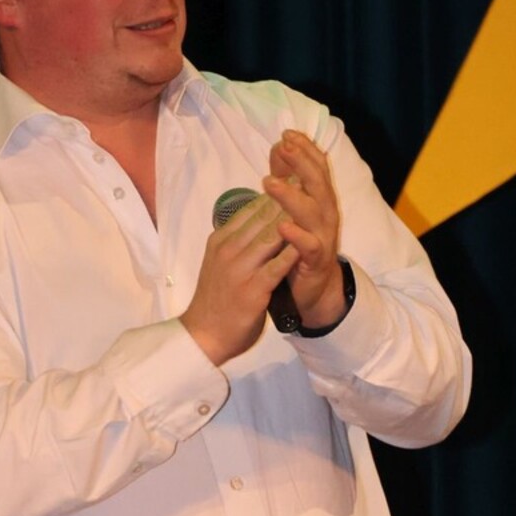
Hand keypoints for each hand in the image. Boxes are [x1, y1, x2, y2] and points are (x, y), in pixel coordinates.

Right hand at [180, 194, 298, 364]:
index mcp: (220, 240)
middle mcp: (228, 250)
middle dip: (286, 199)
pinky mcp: (253, 290)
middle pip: (262, 218)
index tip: (293, 180)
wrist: (203, 334)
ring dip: (292, 220)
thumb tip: (253, 219)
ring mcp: (240, 270)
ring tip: (312, 207)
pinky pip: (277, 266)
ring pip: (271, 236)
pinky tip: (307, 243)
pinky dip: (292, 253)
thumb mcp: (218, 261)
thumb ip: (235, 241)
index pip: (250, 210)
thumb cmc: (215, 299)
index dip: (274, 194)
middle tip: (307, 184)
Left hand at [264, 130, 345, 328]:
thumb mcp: (293, 206)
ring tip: (268, 182)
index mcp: (320, 199)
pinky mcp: (316, 260)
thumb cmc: (299, 243)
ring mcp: (323, 236)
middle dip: (301, 163)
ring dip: (291, 196)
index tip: (286, 133)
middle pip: (318, 183)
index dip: (305, 149)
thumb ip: (287, 176)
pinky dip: (296, 235)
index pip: (317, 166)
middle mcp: (326, 214)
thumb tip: (280, 145)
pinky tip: (282, 226)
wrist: (313, 288)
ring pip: (313, 212)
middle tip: (283, 147)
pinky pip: (308, 246)